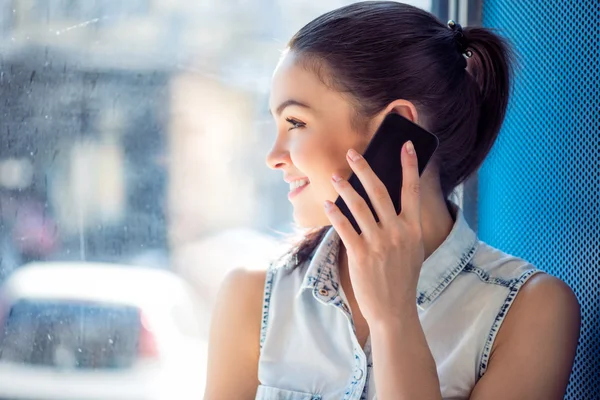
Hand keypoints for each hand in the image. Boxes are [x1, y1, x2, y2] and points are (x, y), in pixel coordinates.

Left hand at [324, 141, 424, 325]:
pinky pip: (345, 227)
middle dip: (365, 168)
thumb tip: (391, 201)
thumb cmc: (403, 277)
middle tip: (353, 153)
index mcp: (413, 228)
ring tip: (335, 175)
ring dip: (345, 187)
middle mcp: (397, 231)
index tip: (405, 145)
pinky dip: (335, 213)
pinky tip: (328, 203)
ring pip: (359, 206)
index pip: (412, 190)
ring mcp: (378, 242)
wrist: (394, 308)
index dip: (408, 165)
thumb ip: (405, 225)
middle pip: (379, 191)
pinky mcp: (360, 254)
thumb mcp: (413, 249)